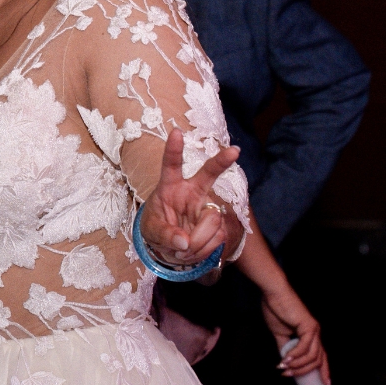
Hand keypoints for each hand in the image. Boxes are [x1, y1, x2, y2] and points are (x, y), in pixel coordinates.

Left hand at [139, 128, 242, 271]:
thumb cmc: (157, 227)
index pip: (171, 165)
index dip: (174, 150)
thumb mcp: (151, 231)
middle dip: (221, 161)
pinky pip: (218, 238)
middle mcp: (192, 192)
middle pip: (208, 174)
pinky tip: (193, 252)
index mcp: (170, 186)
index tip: (176, 132)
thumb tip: (184, 242)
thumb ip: (164, 235)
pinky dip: (204, 251)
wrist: (170, 246)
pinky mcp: (218, 224)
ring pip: (212, 221)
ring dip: (198, 242)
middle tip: (235, 151)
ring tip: (184, 250)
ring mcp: (207, 207)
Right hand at [259, 280, 329, 384]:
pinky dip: (295, 355)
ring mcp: (314, 329)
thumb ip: (285, 347)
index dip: (324, 372)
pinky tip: (286, 358)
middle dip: (306, 372)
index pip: (321, 357)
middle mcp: (315, 333)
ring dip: (298, 365)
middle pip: (319, 360)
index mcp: (310, 335)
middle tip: (290, 376)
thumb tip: (285, 362)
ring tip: (285, 367)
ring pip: (313, 356)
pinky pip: (305, 347)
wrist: (273, 294)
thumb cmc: (276, 309)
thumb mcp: (279, 334)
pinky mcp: (309, 326)